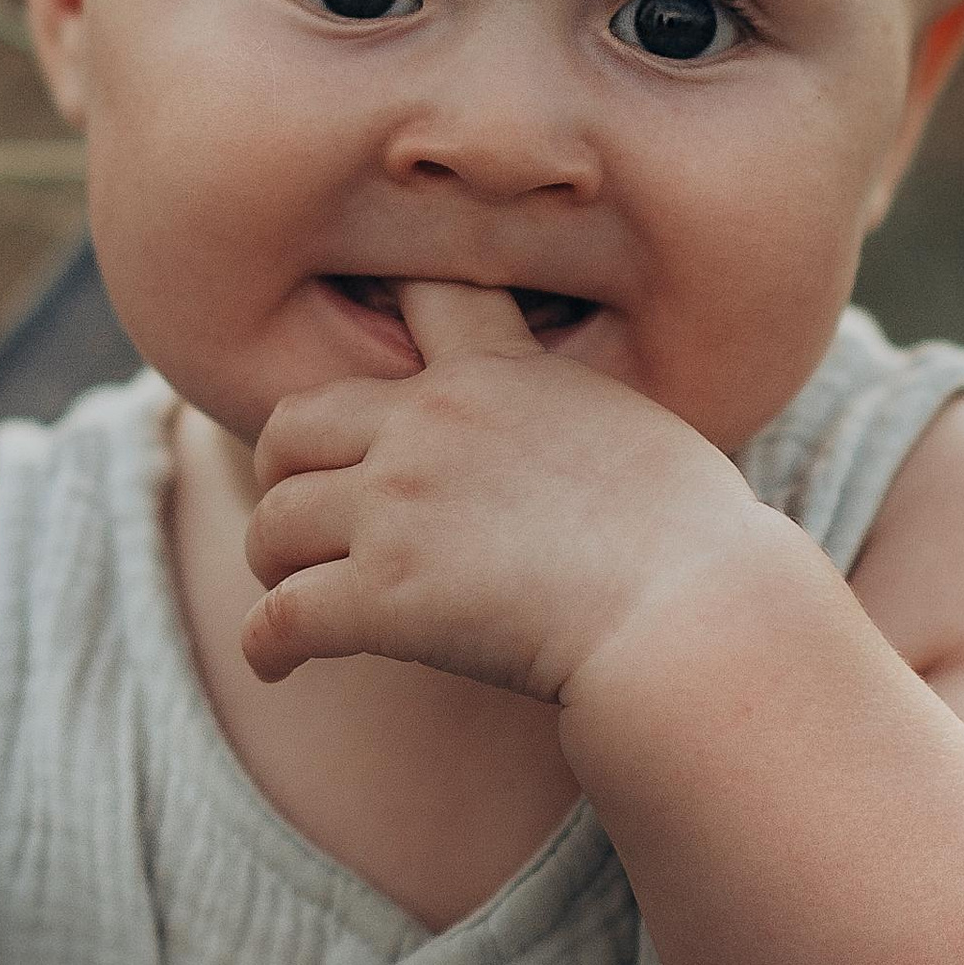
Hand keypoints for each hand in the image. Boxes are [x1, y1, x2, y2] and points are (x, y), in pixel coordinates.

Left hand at [241, 278, 753, 703]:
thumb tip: (563, 458)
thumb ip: (565, 419)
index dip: (369, 314)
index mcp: (495, 372)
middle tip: (303, 516)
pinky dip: (266, 645)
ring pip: (274, 524)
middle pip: (293, 426)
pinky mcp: (383, 595)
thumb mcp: (632, 431)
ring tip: (294, 594)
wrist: (695, 611)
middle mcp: (428, 424)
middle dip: (285, 472)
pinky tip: (276, 664)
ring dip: (276, 565)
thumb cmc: (696, 540)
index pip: (414, 300)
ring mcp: (397, 507)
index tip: (362, 359)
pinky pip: (281, 617)